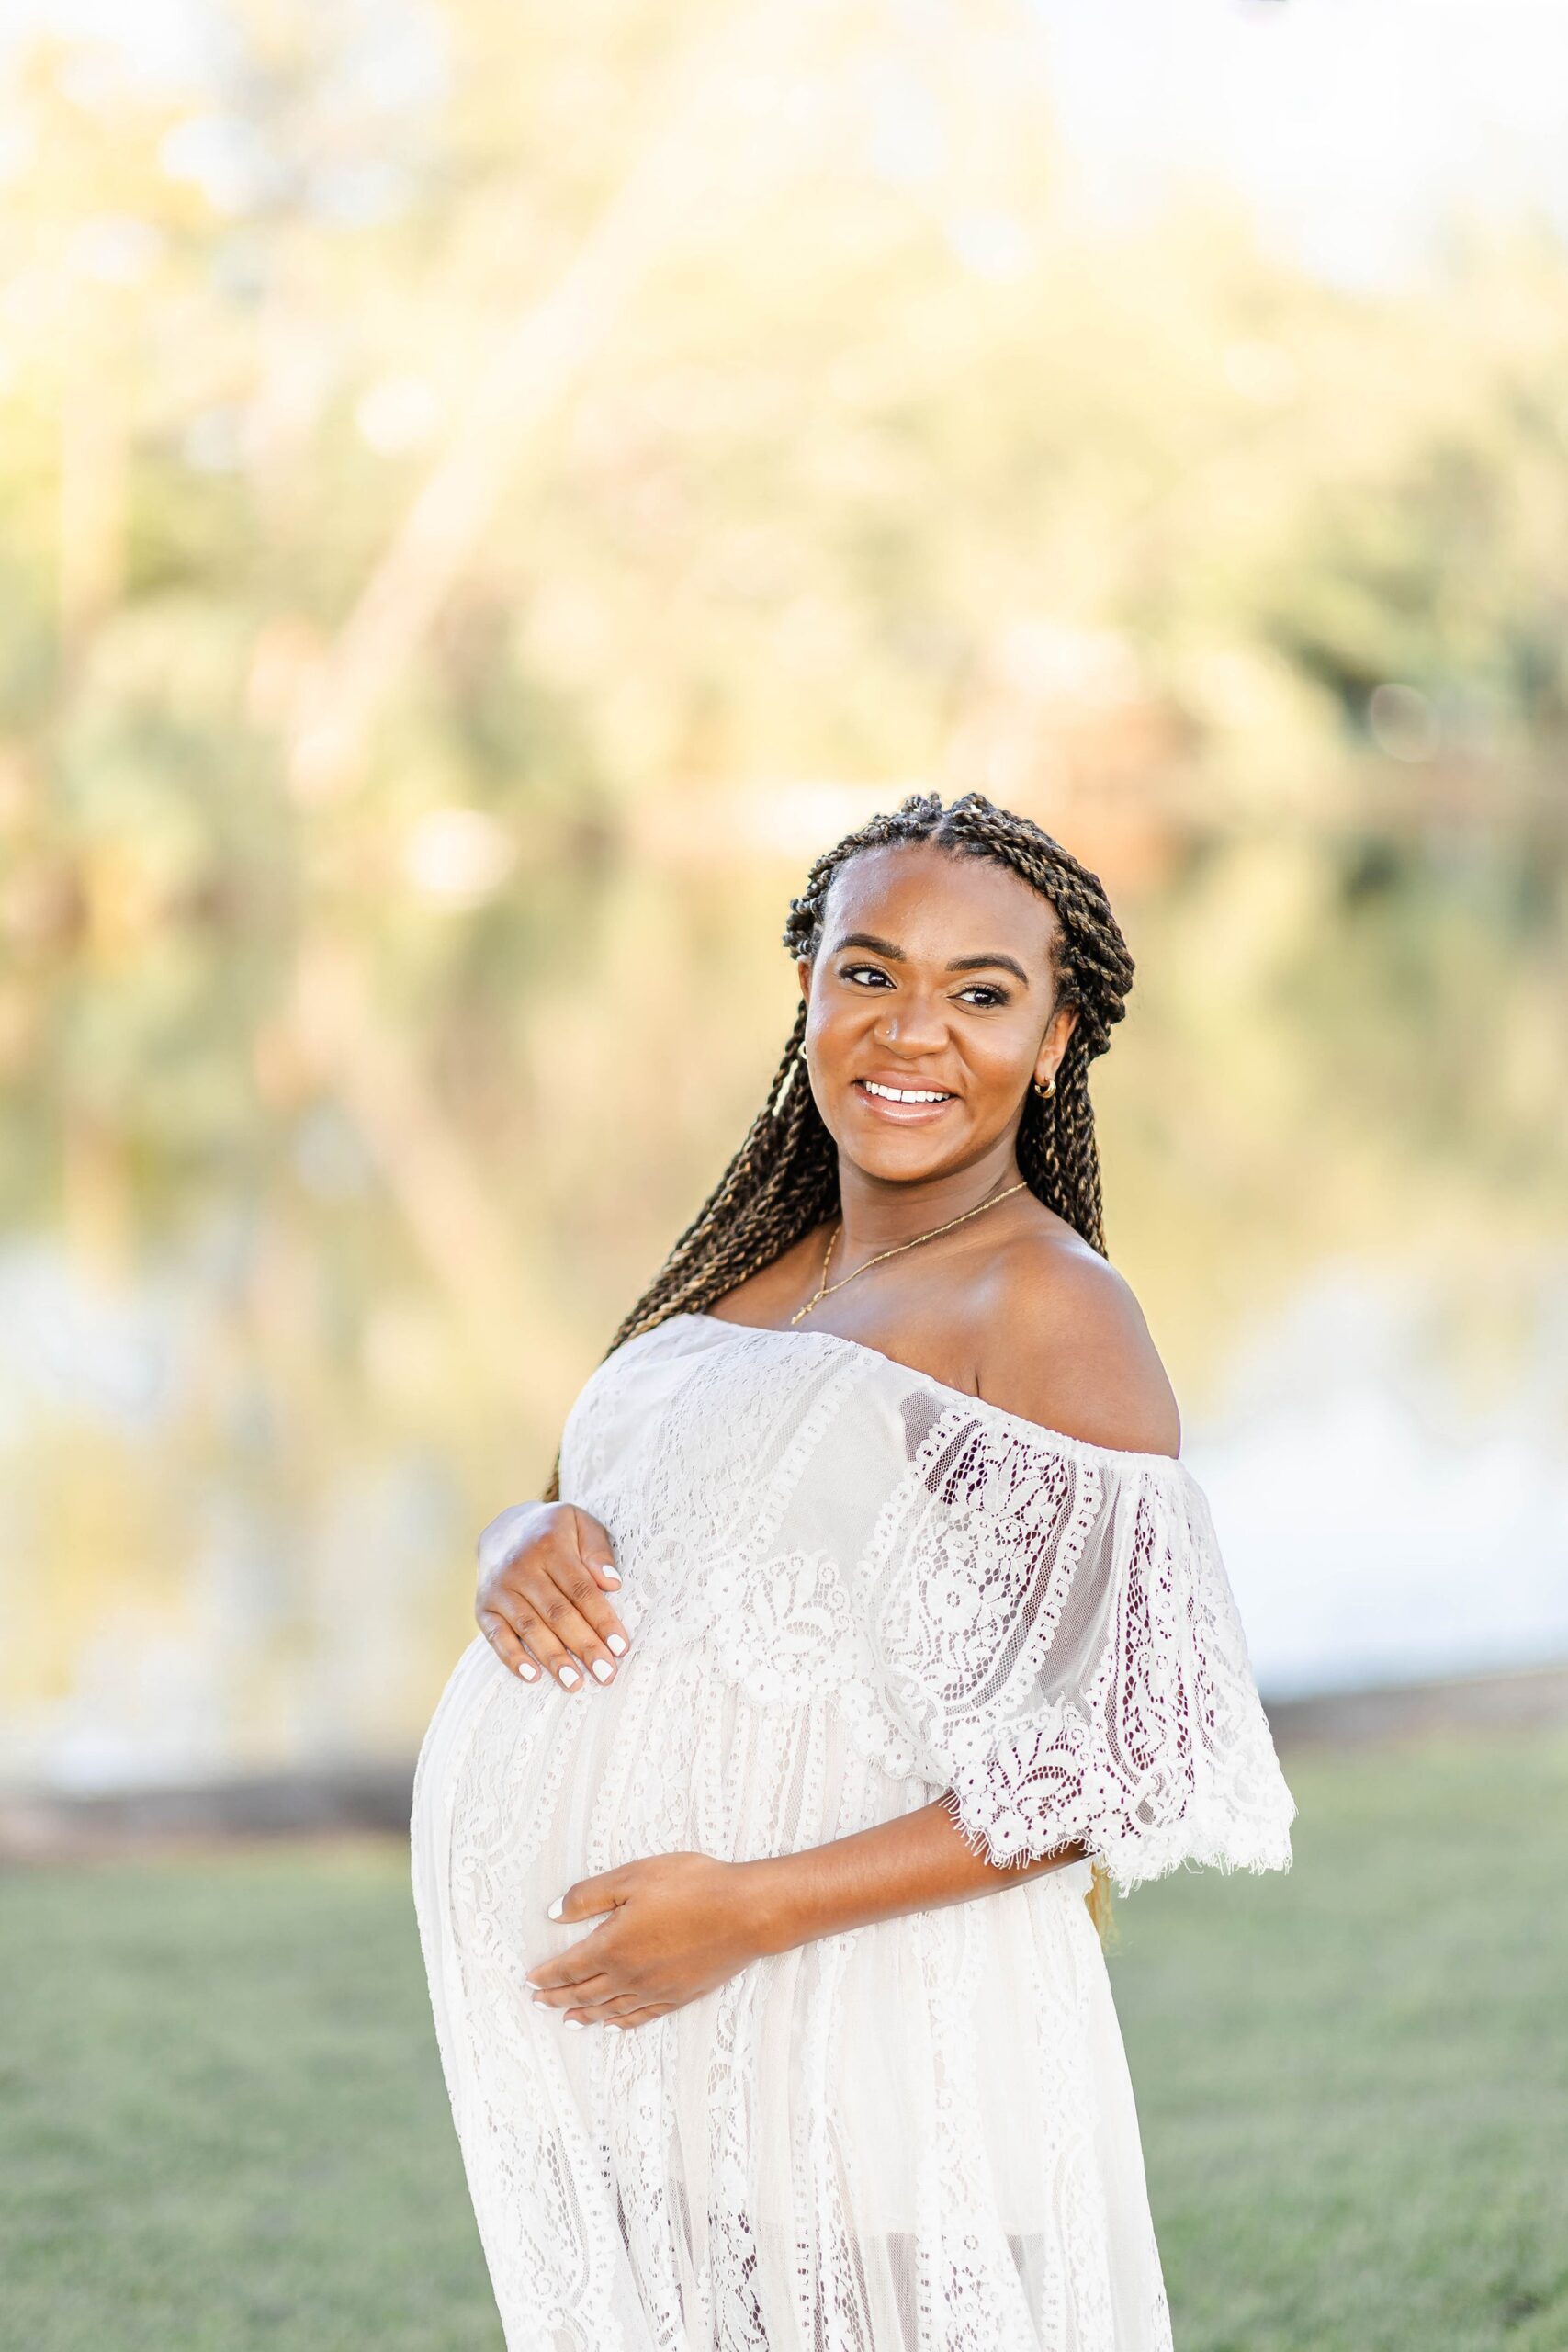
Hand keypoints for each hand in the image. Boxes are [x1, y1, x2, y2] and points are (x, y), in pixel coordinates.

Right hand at [475, 1501, 629, 1692]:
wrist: (504, 1528)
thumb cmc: (554, 1532)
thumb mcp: (580, 1524)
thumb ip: (597, 1550)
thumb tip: (613, 1583)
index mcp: (550, 1544)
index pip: (581, 1589)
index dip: (602, 1620)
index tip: (621, 1647)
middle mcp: (520, 1566)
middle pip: (557, 1613)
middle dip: (584, 1646)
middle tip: (606, 1675)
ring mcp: (499, 1588)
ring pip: (529, 1628)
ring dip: (553, 1658)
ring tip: (574, 1683)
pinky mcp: (482, 1607)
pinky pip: (496, 1636)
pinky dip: (512, 1658)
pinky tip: (533, 1676)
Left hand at [524, 1853, 770, 2030]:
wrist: (745, 1913)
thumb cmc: (692, 1887)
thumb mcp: (633, 1877)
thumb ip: (590, 1896)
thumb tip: (555, 1913)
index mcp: (613, 1947)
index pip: (569, 1967)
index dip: (547, 1975)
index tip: (530, 1980)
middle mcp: (630, 1977)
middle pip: (585, 1992)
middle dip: (559, 1997)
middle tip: (539, 2001)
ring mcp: (656, 1991)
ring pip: (611, 2009)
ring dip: (585, 2015)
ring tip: (569, 2019)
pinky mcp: (680, 1995)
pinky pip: (642, 2016)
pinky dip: (622, 2022)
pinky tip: (615, 2024)